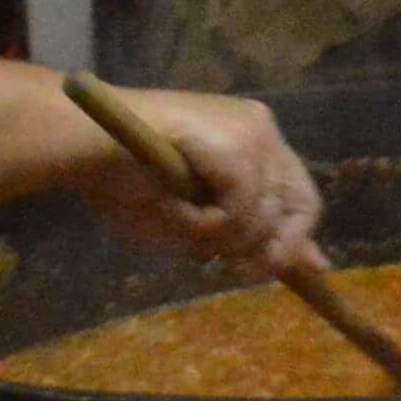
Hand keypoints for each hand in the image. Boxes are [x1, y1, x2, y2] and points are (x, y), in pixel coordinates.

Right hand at [66, 85, 328, 285]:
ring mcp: (251, 133)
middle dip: (255, 251)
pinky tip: (171, 207)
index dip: (292, 242)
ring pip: (262, 217)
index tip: (264, 270)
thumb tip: (319, 265)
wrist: (82, 148)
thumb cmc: (125, 183)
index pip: (302, 199)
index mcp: (255, 142)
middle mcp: (262, 130)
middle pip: (294, 211)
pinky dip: (203, 224)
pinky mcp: (233, 144)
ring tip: (173, 215)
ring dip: (215, 237)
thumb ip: (257, 241)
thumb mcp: (199, 226)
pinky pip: (238, 210)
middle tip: (217, 263)